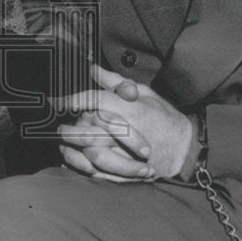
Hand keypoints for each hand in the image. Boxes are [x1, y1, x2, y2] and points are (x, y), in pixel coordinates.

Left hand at [60, 64, 194, 178]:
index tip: (57, 102)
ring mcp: (128, 155)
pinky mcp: (126, 172)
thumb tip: (93, 68)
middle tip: (56, 124)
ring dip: (72, 147)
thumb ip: (116, 82)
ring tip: (61, 141)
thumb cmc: (165, 119)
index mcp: (132, 110)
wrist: (184, 149)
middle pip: (89, 129)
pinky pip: (97, 171)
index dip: (73, 100)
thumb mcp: (145, 93)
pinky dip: (81, 166)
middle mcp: (128, 133)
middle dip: (69, 127)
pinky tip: (71, 158)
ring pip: (90, 152)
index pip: (96, 102)